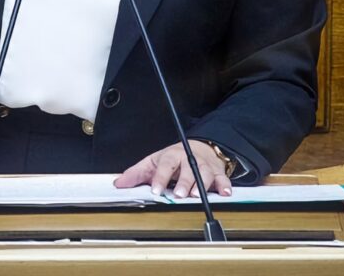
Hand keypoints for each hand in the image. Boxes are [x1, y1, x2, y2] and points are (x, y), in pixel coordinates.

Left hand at [114, 140, 232, 198]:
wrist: (199, 147)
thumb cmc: (174, 158)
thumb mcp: (153, 162)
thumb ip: (137, 174)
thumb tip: (119, 183)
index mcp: (171, 156)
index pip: (165, 165)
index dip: (160, 177)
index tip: (156, 190)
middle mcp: (189, 159)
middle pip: (187, 169)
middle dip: (183, 181)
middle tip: (179, 194)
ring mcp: (204, 166)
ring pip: (205, 173)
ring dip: (201, 184)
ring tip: (196, 195)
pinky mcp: (218, 173)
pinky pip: (223, 179)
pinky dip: (225, 186)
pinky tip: (225, 193)